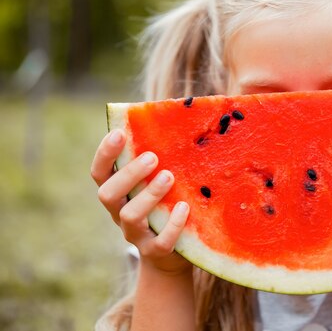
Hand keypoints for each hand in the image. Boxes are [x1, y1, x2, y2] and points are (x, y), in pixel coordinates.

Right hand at [91, 129, 191, 273]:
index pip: (100, 173)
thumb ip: (157, 163)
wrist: (170, 257)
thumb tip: (176, 121)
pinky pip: (160, 241)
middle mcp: (119, 214)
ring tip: (169, 176)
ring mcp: (135, 235)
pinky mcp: (155, 252)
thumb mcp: (157, 185)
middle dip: (128, 174)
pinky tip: (185, 207)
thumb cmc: (164, 208)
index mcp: (118, 194)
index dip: (105, 154)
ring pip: (130, 216)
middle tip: (152, 157)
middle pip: (108, 194)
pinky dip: (172, 224)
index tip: (119, 133)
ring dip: (149, 194)